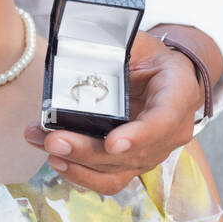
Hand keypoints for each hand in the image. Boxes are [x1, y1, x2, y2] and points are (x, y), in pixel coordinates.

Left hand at [23, 31, 203, 193]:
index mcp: (179, 92)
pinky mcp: (133, 163)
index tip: (111, 143)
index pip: (163, 120)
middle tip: (53, 140)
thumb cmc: (149, 56)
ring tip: (43, 144)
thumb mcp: (137, 41)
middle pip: (133, 153)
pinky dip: (78, 173)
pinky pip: (107, 179)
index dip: (139, 136)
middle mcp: (172, 130)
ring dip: (77, 165)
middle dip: (89, 151)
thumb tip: (74, 47)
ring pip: (117, 171)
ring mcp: (153, 152)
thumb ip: (114, 46)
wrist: (163, 75)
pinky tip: (55, 159)